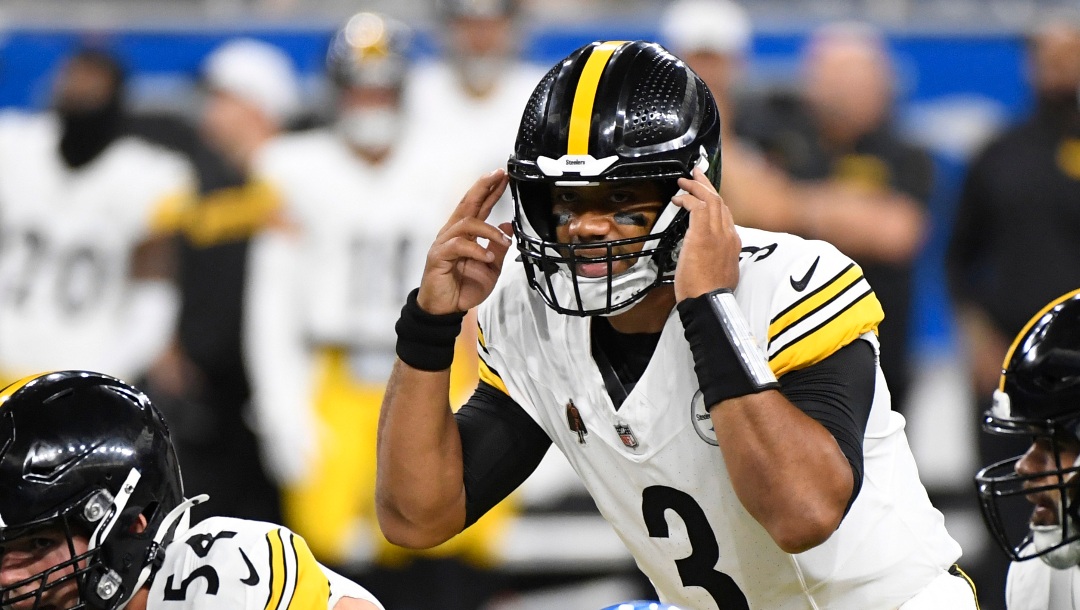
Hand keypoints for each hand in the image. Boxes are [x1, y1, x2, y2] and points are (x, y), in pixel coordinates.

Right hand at [417, 169, 512, 314]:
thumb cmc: (463, 288)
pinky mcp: (438, 256)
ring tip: (504, 241)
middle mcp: (453, 234)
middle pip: (468, 203)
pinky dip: (477, 250)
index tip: (503, 176)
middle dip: (483, 187)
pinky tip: (487, 257)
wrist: (445, 310)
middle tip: (498, 175)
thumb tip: (508, 227)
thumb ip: (498, 248)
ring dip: (489, 230)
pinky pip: (459, 246)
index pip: (478, 206)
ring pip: (467, 223)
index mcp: (466, 234)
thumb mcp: (491, 269)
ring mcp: (444, 243)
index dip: (490, 190)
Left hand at [672, 167, 740, 300]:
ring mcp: (718, 234)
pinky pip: (697, 207)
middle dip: (707, 185)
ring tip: (684, 180)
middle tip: (696, 174)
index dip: (714, 200)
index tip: (705, 194)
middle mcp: (729, 235)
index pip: (725, 214)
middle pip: (720, 201)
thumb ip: (716, 259)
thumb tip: (707, 256)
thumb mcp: (719, 273)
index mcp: (733, 244)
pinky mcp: (703, 235)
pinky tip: (677, 198)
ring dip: (696, 186)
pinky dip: (687, 198)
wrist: (708, 302)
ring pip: (710, 199)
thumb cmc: (708, 294)